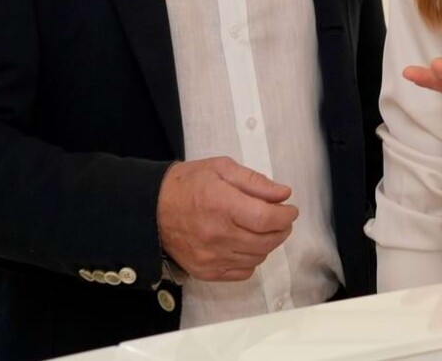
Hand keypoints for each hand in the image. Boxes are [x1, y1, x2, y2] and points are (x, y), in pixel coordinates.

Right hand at [156, 157, 298, 281]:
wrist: (151, 208)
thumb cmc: (188, 184)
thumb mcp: (221, 168)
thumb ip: (255, 182)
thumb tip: (283, 194)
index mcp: (221, 204)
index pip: (265, 218)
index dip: (285, 216)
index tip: (290, 210)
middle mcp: (217, 234)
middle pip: (265, 241)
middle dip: (282, 230)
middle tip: (281, 219)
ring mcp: (211, 256)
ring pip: (257, 257)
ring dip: (268, 244)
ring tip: (263, 230)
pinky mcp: (206, 271)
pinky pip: (243, 272)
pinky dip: (252, 259)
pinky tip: (246, 245)